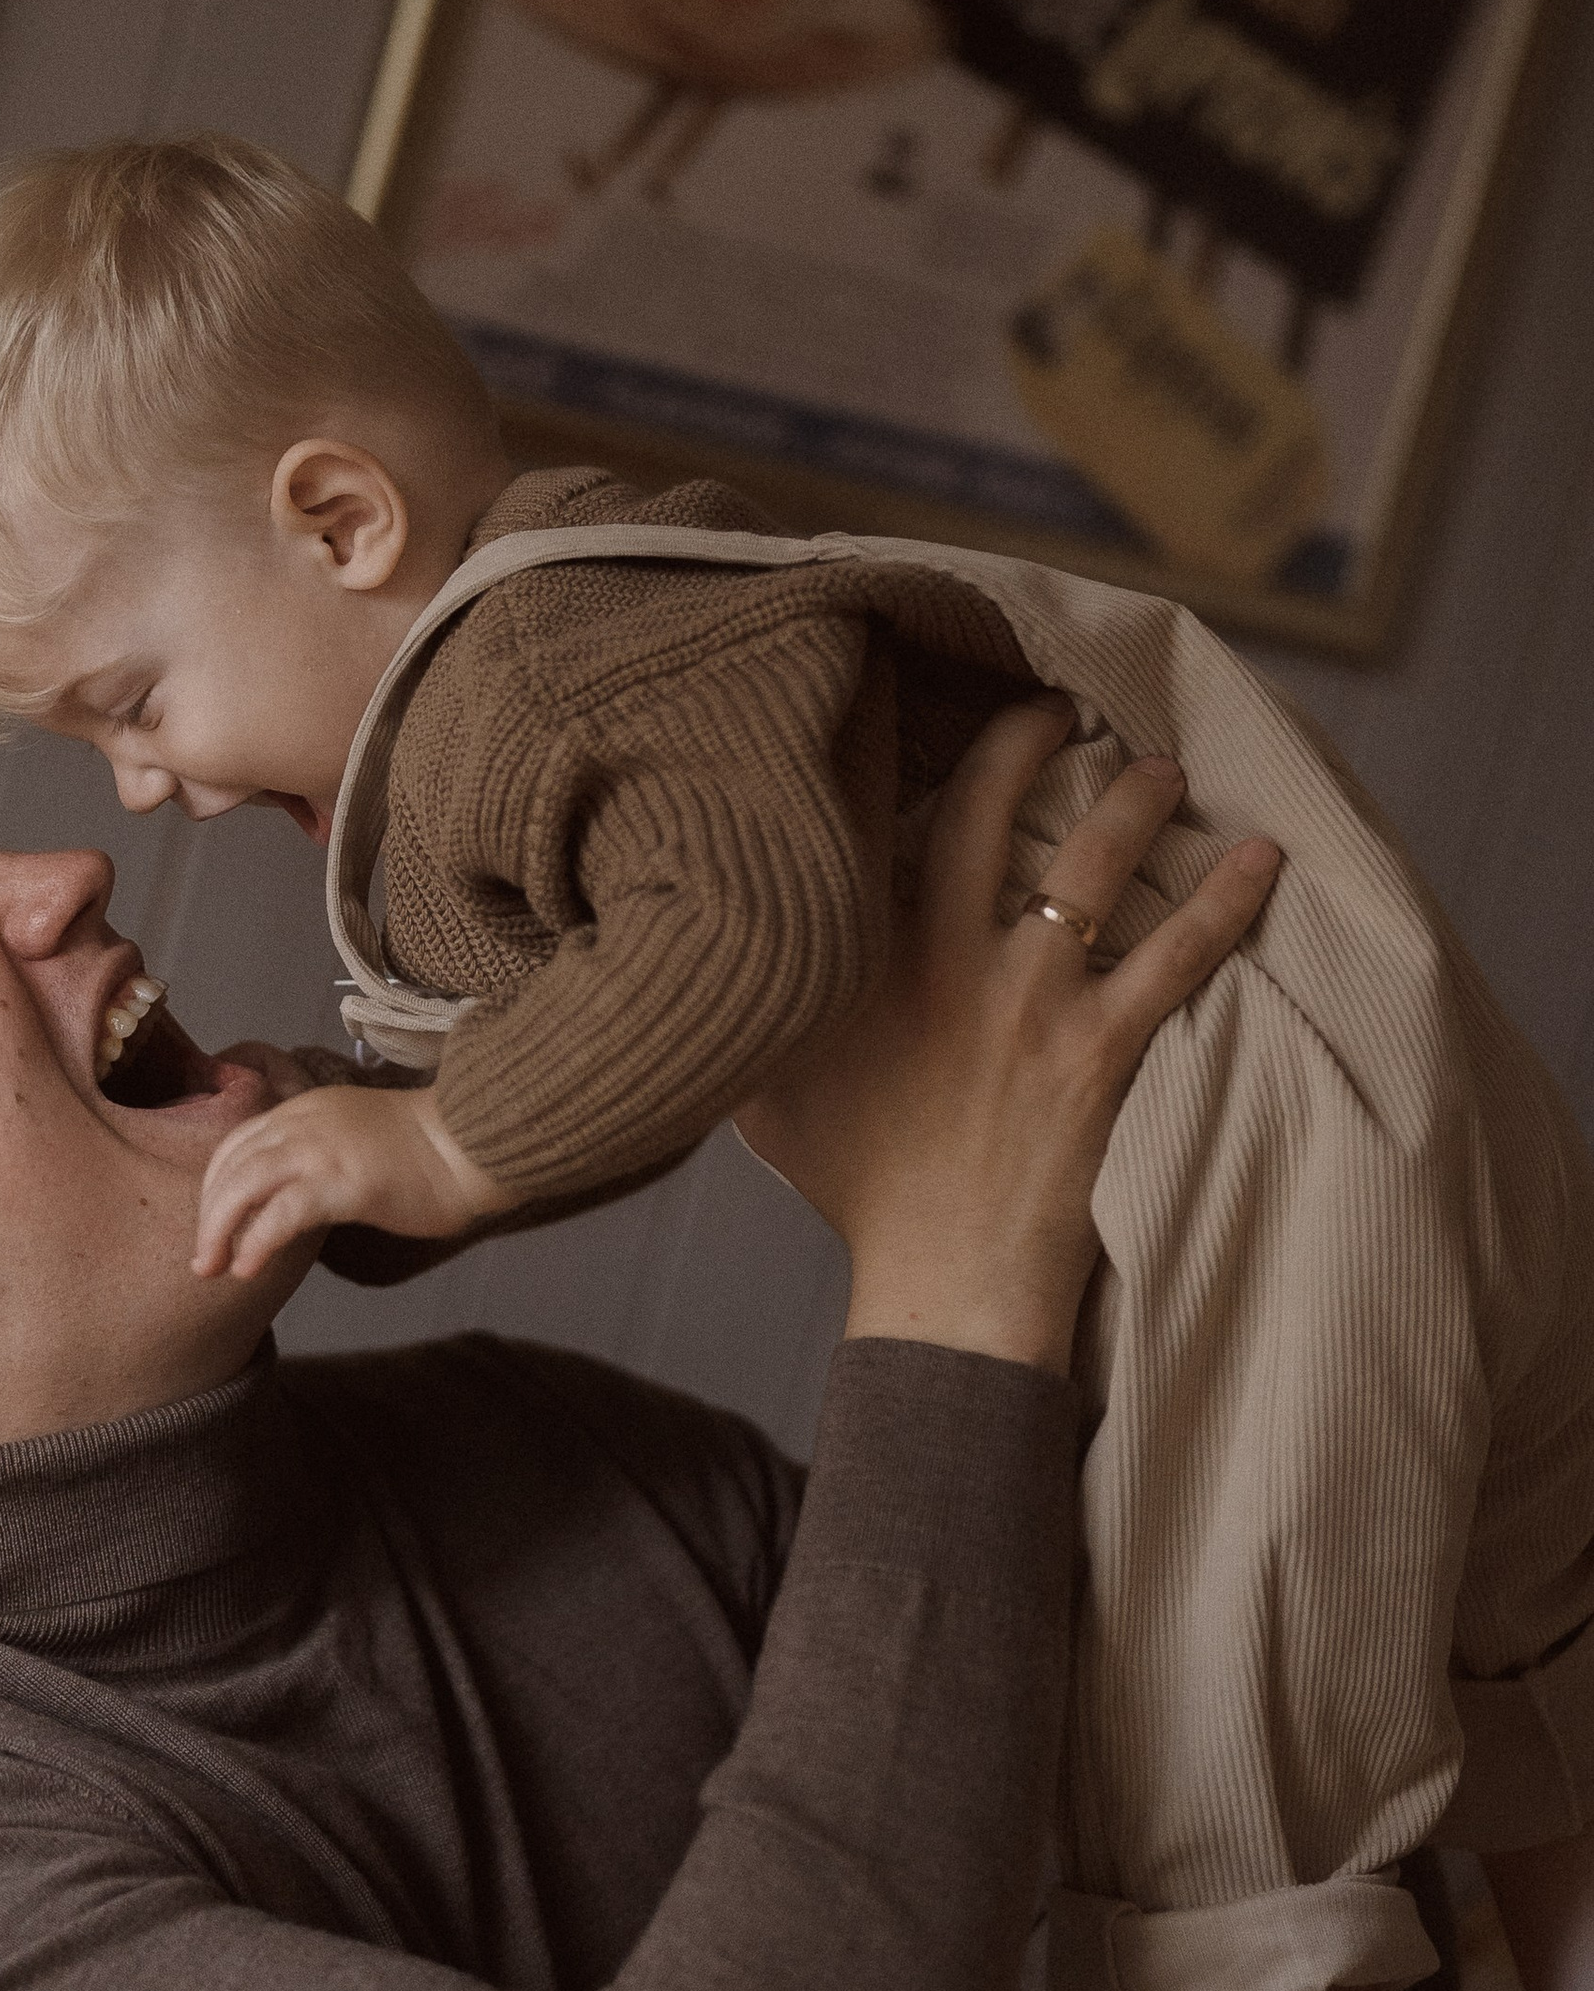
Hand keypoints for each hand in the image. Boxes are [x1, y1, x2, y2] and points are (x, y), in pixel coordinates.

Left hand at [194, 1081, 512, 1280]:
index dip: (215, 1187)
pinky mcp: (345, 1182)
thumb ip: (322, 1163)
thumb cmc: (432, 1151)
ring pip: (244, 1184)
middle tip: (201, 1262)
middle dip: (208, 1215)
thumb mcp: (359, 1142)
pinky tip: (248, 1269)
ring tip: (212, 1268)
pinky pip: (283, 1213)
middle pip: (231, 1165)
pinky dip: (257, 1241)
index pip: (237, 1143)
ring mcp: (323, 1149)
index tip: (213, 1225)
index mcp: (306, 1109)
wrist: (479, 1142)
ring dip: (219, 1230)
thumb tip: (296, 1204)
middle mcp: (304, 1122)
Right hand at [736, 695, 1278, 1373]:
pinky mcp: (1099, 1049)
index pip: (883, 827)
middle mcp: (942, 959)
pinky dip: (1223, 901)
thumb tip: (729, 974)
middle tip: (1059, 708)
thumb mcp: (767, 1100)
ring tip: (1162, 767)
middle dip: (1027, 739)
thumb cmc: (858, 1196)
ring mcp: (1026, 1001)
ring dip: (1132, 802)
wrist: (941, 1282)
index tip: (941, 714)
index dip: (916, 757)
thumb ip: (758, 1024)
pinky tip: (1261, 857)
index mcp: (860, 960)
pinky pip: (1176, 955)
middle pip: (986, 809)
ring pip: (1089, 864)